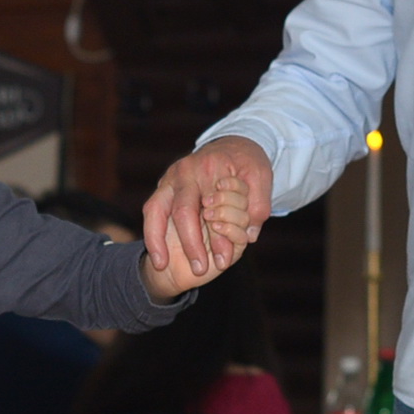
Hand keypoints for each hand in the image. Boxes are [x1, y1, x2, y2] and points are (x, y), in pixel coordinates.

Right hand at [145, 135, 272, 276]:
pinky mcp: (162, 187)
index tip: (224, 261)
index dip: (219, 236)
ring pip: (156, 210)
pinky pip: (150, 211)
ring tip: (162, 265)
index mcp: (212, 167)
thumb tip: (248, 236)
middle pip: (183, 211)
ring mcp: (170, 178)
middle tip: (199, 269)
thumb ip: (258, 206)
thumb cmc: (246, 164)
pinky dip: (151, 235)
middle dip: (190, 243)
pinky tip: (157, 258)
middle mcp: (187, 171)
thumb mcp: (262, 178)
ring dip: (157, 240)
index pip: (214, 207)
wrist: (231, 143)